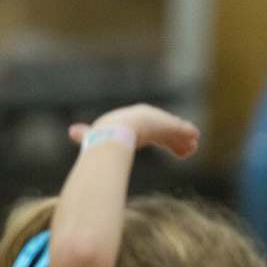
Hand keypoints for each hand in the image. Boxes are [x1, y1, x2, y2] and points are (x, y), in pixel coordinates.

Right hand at [68, 104, 199, 158]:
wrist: (112, 135)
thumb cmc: (100, 140)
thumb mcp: (91, 137)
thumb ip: (84, 135)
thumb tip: (71, 132)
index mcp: (130, 119)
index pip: (147, 128)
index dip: (157, 136)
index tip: (165, 144)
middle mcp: (145, 116)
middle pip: (162, 129)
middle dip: (172, 139)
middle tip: (184, 149)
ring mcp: (156, 120)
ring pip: (174, 131)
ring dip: (183, 140)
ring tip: (192, 149)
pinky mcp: (167, 124)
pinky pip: (182, 130)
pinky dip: (188, 135)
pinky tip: (195, 140)